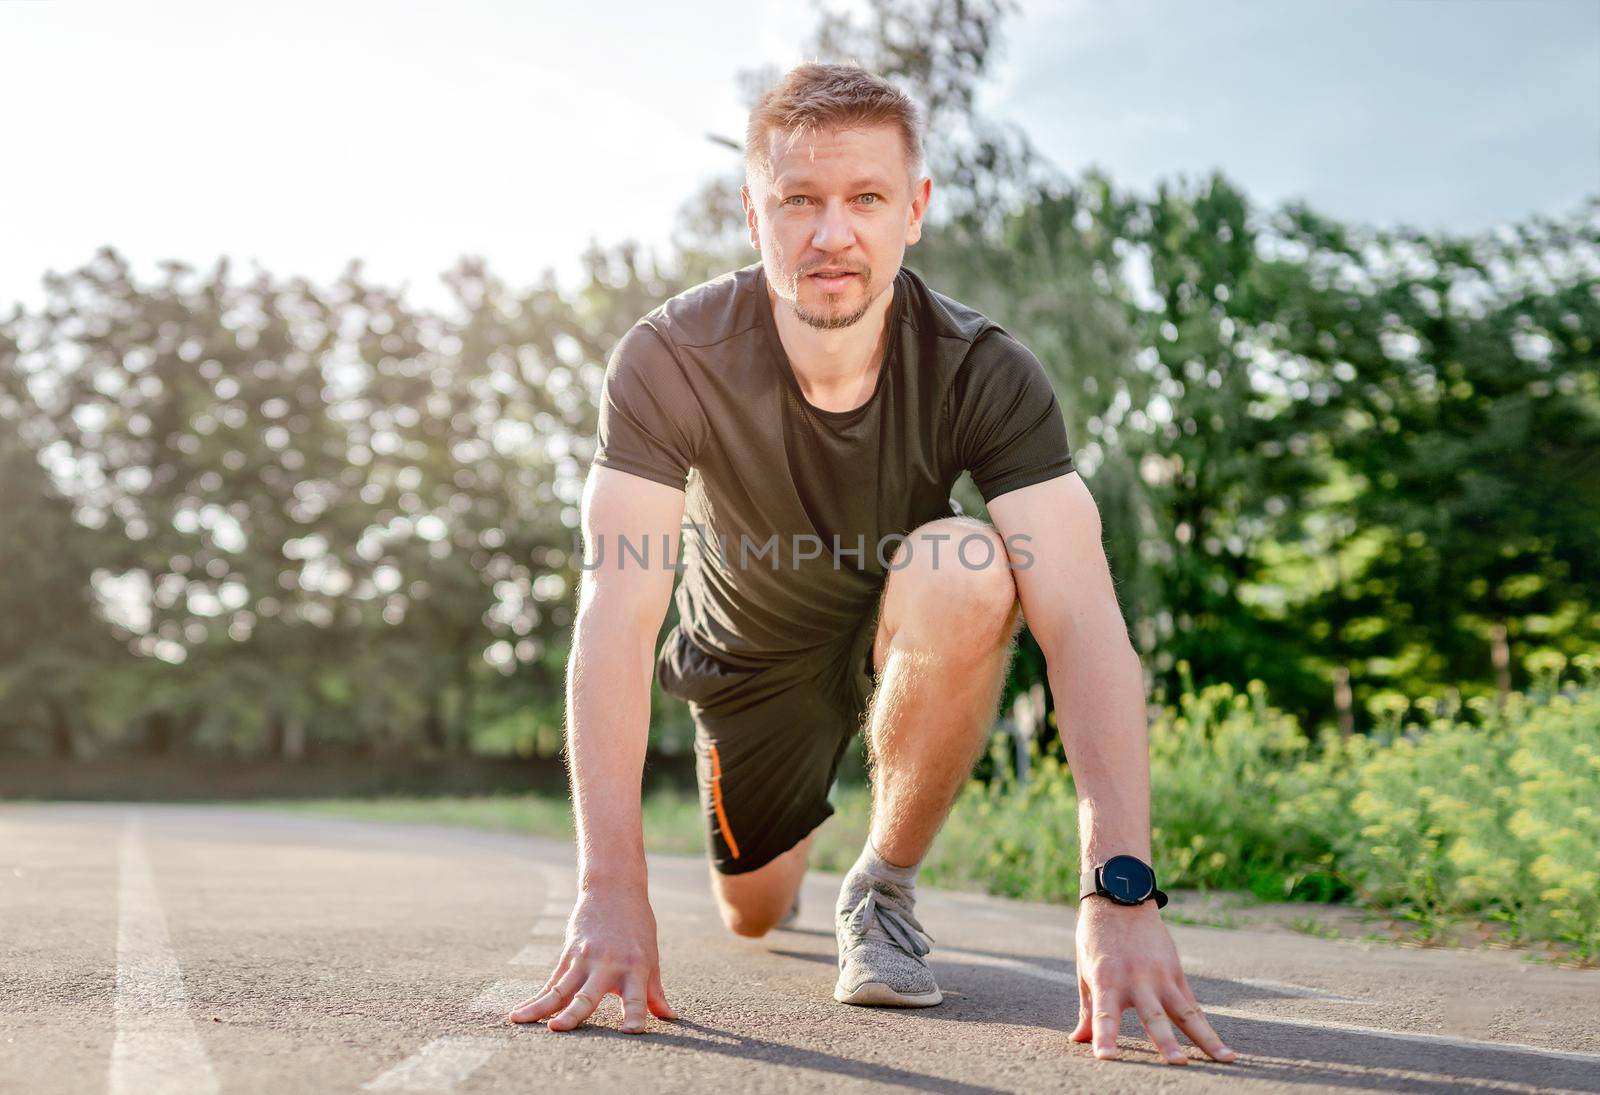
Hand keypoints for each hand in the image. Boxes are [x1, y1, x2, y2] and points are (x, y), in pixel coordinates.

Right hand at [507, 884, 678, 1033]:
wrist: (614, 889)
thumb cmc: (637, 927)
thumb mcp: (650, 956)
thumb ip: (654, 991)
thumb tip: (669, 1017)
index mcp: (636, 967)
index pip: (636, 997)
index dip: (634, 1014)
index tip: (631, 1032)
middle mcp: (608, 965)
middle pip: (588, 995)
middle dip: (573, 1013)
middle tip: (557, 1028)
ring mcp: (585, 959)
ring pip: (560, 989)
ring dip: (539, 1007)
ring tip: (520, 1020)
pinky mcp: (568, 955)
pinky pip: (552, 982)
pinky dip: (536, 999)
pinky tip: (520, 1012)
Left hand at [1069, 897, 1236, 1064]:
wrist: (1120, 899)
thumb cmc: (1096, 939)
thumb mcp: (1086, 971)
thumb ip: (1088, 1010)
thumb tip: (1079, 1040)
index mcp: (1107, 979)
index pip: (1104, 1015)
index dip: (1105, 1036)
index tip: (1106, 1057)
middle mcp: (1136, 979)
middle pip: (1153, 1016)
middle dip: (1166, 1042)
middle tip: (1177, 1063)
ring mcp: (1160, 975)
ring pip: (1186, 1012)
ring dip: (1205, 1038)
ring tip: (1224, 1059)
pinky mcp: (1175, 972)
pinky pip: (1192, 1004)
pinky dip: (1206, 1026)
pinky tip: (1221, 1048)